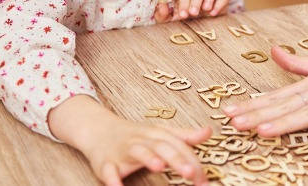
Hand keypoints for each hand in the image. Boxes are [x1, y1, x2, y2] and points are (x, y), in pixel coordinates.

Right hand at [48, 95, 210, 185]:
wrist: (99, 130)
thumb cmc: (136, 135)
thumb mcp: (160, 132)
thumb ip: (184, 136)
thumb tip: (208, 132)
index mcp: (157, 134)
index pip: (179, 146)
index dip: (193, 161)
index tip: (205, 179)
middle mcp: (143, 140)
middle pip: (162, 146)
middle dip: (177, 159)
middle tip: (191, 174)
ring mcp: (123, 150)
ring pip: (138, 151)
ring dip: (148, 158)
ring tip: (160, 167)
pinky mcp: (106, 162)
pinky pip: (109, 170)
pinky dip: (113, 178)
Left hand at [154, 0, 228, 21]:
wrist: (199, 36)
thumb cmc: (181, 26)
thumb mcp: (168, 23)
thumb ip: (162, 14)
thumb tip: (162, 4)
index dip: (184, 2)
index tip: (183, 15)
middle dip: (196, 0)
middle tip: (194, 14)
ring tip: (206, 10)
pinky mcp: (221, 2)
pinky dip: (220, 3)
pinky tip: (214, 14)